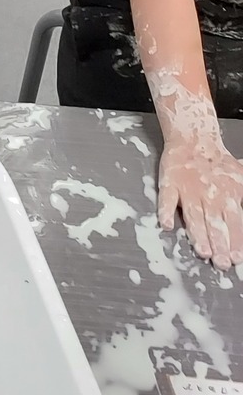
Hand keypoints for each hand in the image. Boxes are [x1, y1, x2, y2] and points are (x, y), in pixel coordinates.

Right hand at [158, 135, 242, 269]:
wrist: (193, 138)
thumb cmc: (218, 162)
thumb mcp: (242, 177)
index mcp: (228, 195)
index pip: (234, 222)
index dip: (236, 240)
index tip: (237, 257)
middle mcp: (209, 195)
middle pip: (215, 223)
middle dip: (219, 244)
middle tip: (221, 262)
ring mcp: (188, 190)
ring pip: (193, 215)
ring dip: (197, 233)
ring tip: (202, 250)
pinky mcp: (170, 183)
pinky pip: (166, 198)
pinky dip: (165, 211)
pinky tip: (166, 224)